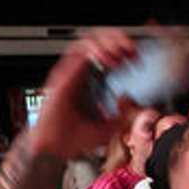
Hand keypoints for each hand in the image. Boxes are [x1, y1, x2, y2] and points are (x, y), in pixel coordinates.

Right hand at [32, 29, 138, 160]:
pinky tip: (110, 61)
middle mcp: (77, 74)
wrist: (52, 147)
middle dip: (117, 40)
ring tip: (122, 53)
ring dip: (108, 43)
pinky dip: (95, 52)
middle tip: (133, 50)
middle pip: (96, 43)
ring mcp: (69, 74)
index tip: (136, 56)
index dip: (121, 49)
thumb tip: (130, 101)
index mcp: (87, 81)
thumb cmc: (71, 137)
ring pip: (86, 43)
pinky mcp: (63, 79)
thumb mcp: (109, 128)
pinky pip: (77, 56)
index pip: (103, 54)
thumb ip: (122, 115)